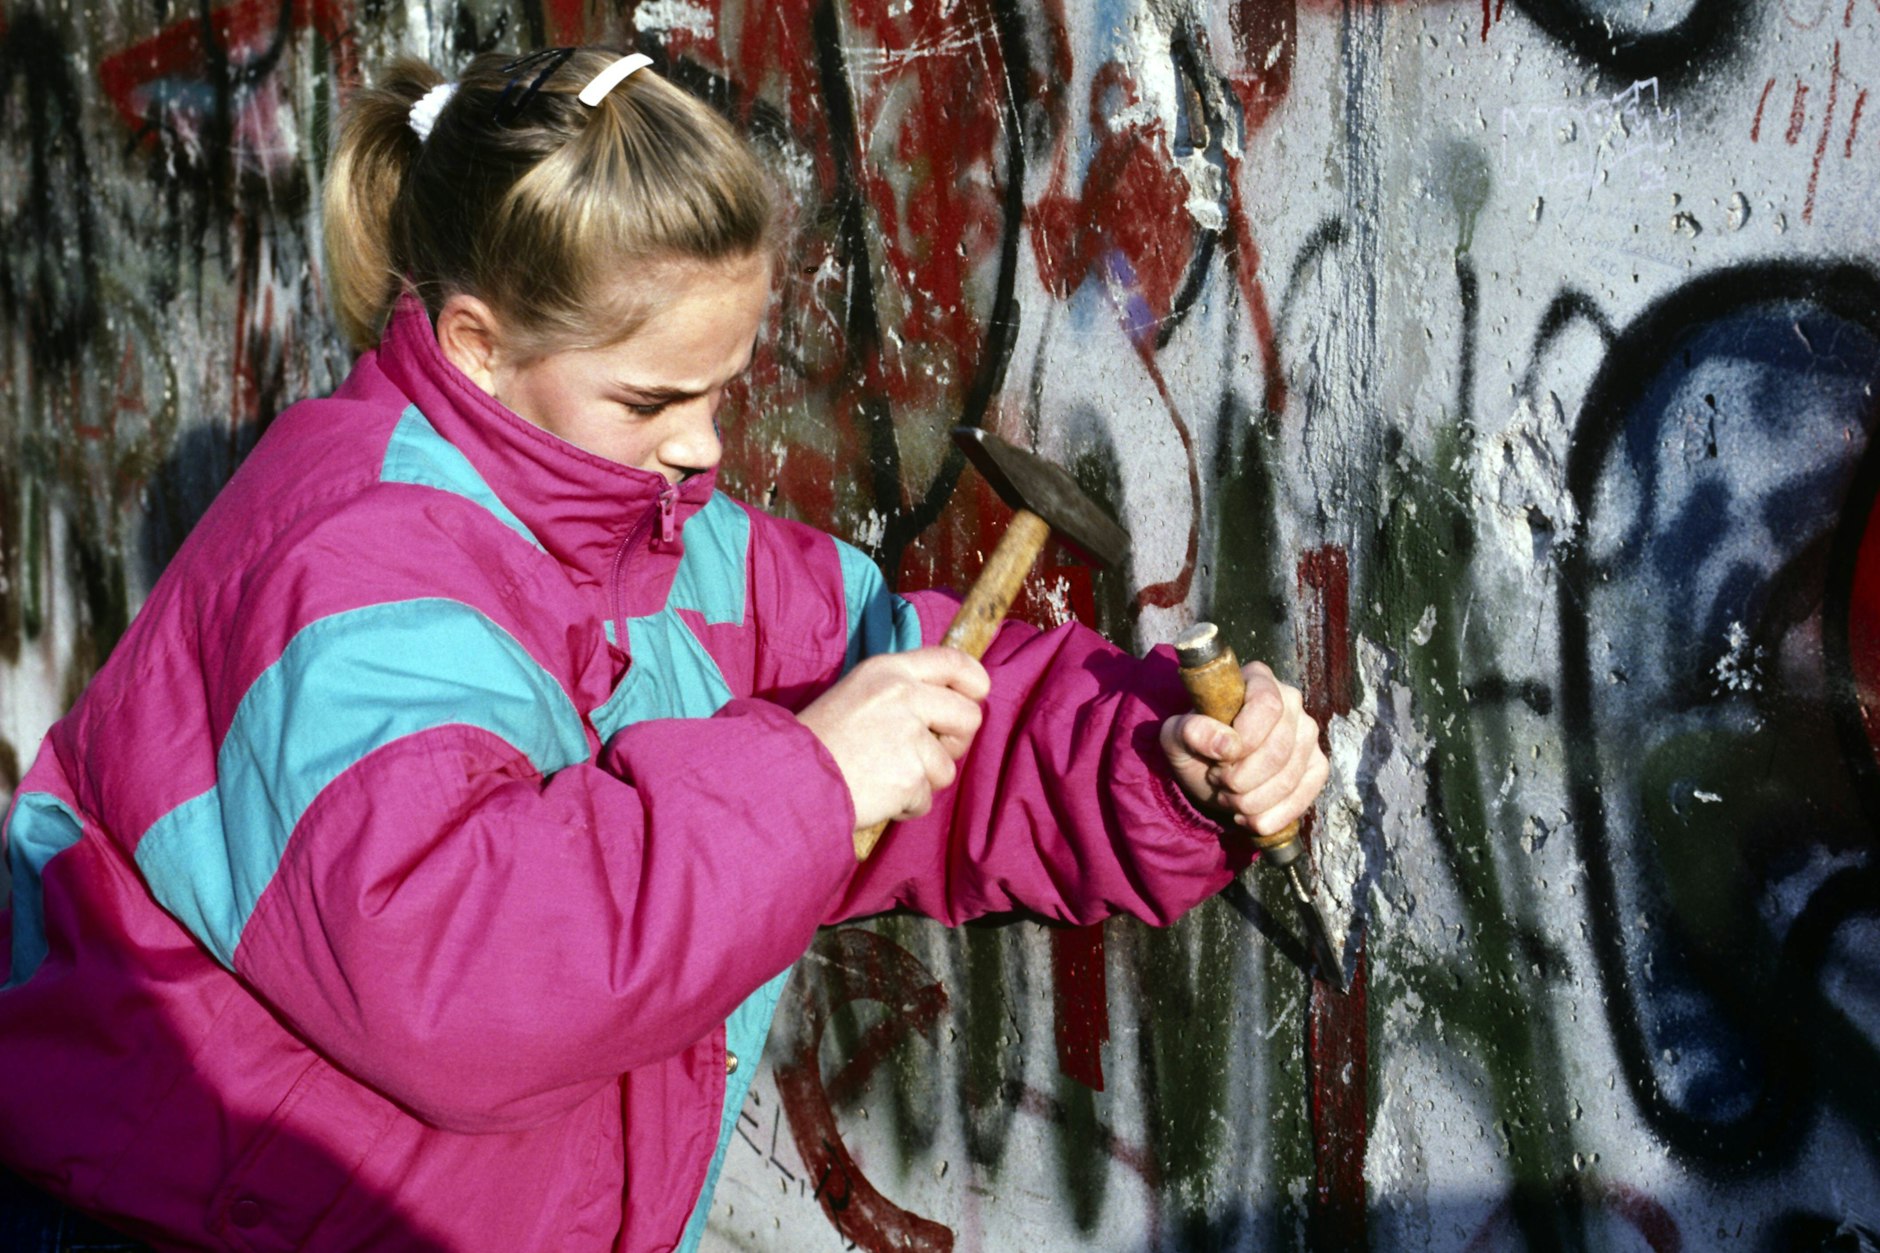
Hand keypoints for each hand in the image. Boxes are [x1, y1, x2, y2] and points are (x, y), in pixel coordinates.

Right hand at [797, 647, 989, 830]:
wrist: (790, 776)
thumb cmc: (822, 739)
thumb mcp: (859, 693)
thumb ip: (901, 692)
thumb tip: (947, 705)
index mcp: (890, 670)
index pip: (954, 662)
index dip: (974, 683)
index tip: (974, 698)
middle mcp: (904, 695)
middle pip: (969, 716)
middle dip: (955, 741)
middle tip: (924, 754)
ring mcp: (909, 735)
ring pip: (947, 766)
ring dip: (921, 780)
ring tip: (884, 776)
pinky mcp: (910, 774)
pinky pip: (926, 798)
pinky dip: (905, 805)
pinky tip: (876, 794)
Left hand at [1160, 661, 1327, 835]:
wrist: (1210, 770)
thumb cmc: (1195, 744)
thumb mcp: (1176, 736)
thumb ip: (1189, 731)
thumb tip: (1225, 744)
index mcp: (1258, 680)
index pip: (1267, 705)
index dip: (1245, 739)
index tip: (1219, 758)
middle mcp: (1291, 701)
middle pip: (1279, 749)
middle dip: (1241, 778)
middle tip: (1217, 780)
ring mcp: (1308, 734)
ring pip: (1289, 778)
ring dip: (1250, 800)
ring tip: (1228, 796)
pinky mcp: (1317, 766)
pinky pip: (1303, 797)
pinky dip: (1270, 817)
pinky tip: (1247, 816)